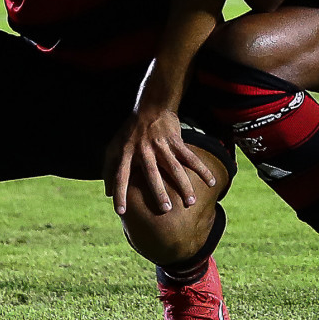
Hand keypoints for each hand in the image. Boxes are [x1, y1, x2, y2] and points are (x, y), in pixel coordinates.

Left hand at [106, 103, 220, 216]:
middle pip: (152, 173)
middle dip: (159, 191)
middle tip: (166, 210)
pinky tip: (211, 182)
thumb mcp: (114, 147)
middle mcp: (144, 150)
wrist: (151, 107)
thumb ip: (108, 169)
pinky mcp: (176, 141)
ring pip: (174, 167)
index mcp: (127, 153)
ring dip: (183, 185)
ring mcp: (161, 145)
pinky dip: (201, 169)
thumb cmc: (129, 132)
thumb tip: (107, 193)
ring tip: (190, 202)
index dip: (120, 193)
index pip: (121, 175)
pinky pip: (190, 157)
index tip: (121, 211)